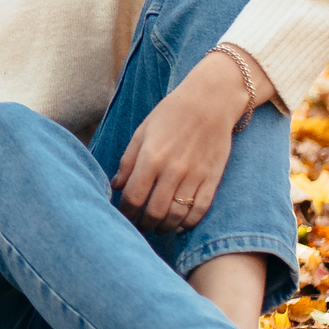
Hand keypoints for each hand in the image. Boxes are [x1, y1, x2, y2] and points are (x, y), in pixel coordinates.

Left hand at [111, 53, 264, 232]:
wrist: (211, 101)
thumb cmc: (171, 114)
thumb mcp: (142, 132)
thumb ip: (127, 161)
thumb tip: (115, 186)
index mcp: (151, 157)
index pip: (133, 197)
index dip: (125, 212)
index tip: (122, 216)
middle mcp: (172, 170)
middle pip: (154, 212)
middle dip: (143, 224)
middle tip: (139, 226)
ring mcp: (195, 176)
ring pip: (176, 216)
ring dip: (164, 227)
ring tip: (157, 227)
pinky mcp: (213, 179)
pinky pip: (200, 211)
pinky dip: (188, 223)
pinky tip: (179, 224)